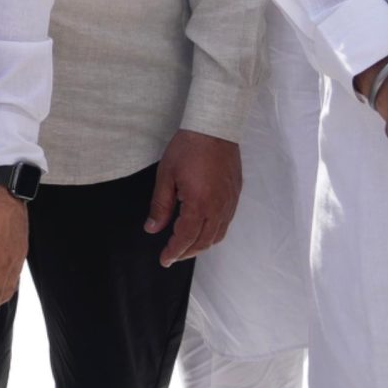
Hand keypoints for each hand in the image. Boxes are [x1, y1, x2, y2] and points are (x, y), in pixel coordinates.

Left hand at [147, 129, 241, 265]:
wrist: (215, 128)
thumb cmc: (188, 148)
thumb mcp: (166, 175)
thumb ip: (160, 205)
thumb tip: (152, 228)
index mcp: (199, 204)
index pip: (186, 238)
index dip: (174, 252)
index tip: (164, 260)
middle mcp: (218, 208)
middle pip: (203, 242)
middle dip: (186, 253)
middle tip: (171, 256)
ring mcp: (230, 203)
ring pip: (217, 235)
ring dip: (201, 246)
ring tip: (185, 247)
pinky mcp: (235, 196)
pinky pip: (225, 223)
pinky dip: (213, 234)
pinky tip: (203, 231)